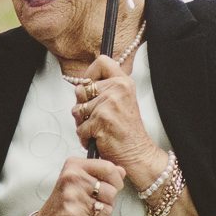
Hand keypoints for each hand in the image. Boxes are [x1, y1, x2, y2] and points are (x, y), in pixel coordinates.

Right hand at [27, 157, 125, 215]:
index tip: (107, 187)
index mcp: (73, 166)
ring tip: (84, 215)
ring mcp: (73, 198)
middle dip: (105, 202)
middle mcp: (72, 179)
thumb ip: (100, 174)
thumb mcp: (78, 182)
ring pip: (108, 209)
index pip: (109, 168)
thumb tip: (121, 171)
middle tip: (87, 205)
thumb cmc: (63, 204)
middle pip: (111, 191)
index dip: (116, 180)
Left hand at [70, 55, 160, 175]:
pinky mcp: (101, 120)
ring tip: (99, 128)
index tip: (92, 86)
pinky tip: (99, 138)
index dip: (90, 74)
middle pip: (80, 89)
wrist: (137, 153)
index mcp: (124, 82)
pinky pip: (79, 127)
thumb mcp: (120, 101)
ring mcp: (109, 104)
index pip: (102, 61)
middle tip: (97, 117)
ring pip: (77, 109)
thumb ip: (104, 88)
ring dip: (83, 123)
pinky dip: (85, 136)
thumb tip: (80, 85)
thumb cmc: (126, 130)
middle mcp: (118, 89)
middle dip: (82, 106)